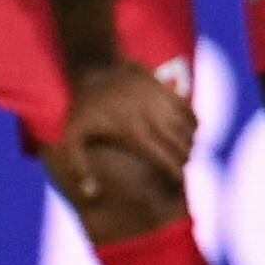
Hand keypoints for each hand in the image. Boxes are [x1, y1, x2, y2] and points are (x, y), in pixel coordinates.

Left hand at [52, 59, 196, 211]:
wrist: (94, 70)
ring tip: (184, 154)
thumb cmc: (84, 110)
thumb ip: (78, 168)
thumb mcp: (71, 138)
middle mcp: (151, 117)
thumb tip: (92, 195)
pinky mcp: (165, 89)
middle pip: (182, 146)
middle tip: (180, 170)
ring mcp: (159, 101)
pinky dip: (193, 123)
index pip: (166, 160)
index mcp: (133, 133)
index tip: (176, 183)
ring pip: (188, 129)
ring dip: (190, 144)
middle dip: (185, 161)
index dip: (176, 175)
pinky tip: (188, 132)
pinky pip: (189, 109)